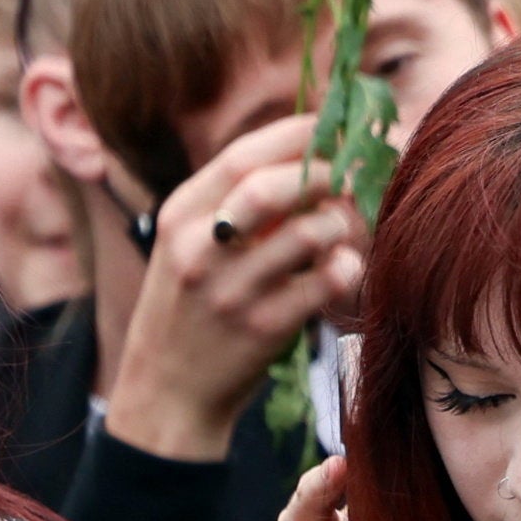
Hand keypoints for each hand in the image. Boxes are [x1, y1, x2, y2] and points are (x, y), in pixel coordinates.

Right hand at [115, 111, 356, 460]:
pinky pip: (323, 282)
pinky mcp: (262, 328)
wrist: (166, 392)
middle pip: (271, 187)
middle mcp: (199, 248)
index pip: (241, 157)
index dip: (297, 136)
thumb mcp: (189, 247)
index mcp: (178, 216)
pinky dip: (346, 267)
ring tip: (344, 227)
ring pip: (307, 233)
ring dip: (340, 222)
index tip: (337, 129)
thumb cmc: (189, 308)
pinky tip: (344, 267)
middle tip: (355, 175)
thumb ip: (233, 204)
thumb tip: (310, 154)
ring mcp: (231, 290)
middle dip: (325, 173)